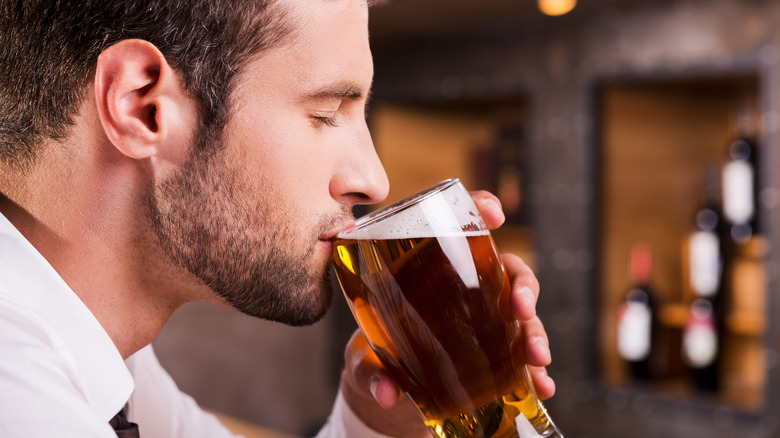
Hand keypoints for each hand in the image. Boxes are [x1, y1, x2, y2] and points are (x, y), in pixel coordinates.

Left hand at [339, 190, 553, 435]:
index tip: (495, 214)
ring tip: (537, 359)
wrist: (389, 388)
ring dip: (535, 332)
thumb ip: (371, 371)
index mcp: (431, 268)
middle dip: (523, 285)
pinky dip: (535, 371)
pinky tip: (543, 386)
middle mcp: (465, 286)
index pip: (461, 224)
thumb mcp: (365, 360)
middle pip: (506, 269)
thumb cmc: (373, 356)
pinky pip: (522, 354)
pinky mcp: (495, 351)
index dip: (482, 209)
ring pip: (522, 313)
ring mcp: (485, 318)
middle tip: (521, 307)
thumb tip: (387, 394)